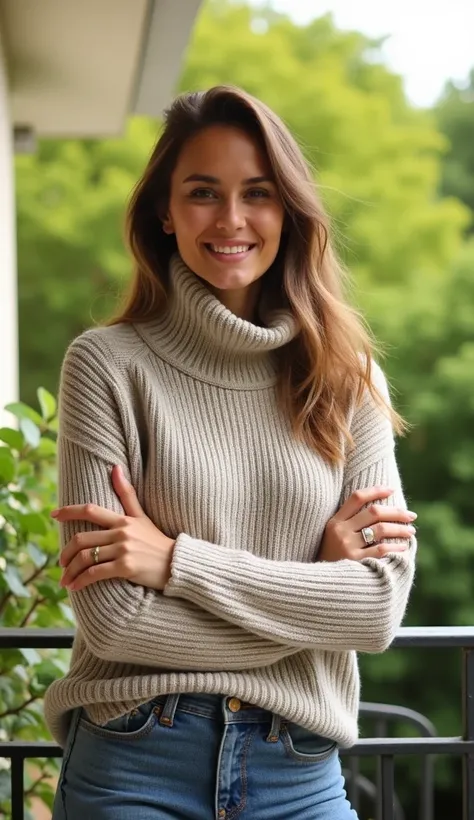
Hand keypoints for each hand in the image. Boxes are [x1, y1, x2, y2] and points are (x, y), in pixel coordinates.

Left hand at [53, 466, 174, 591]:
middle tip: (61, 562)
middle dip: (66, 552)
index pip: (90, 510)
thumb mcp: (142, 516)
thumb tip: (115, 467)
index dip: (69, 511)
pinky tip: (75, 587)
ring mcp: (123, 550)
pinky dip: (81, 581)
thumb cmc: (157, 541)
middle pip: (82, 539)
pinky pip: (95, 573)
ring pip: (86, 557)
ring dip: (70, 570)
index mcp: (122, 520)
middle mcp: (121, 532)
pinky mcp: (126, 568)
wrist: (176, 564)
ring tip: (65, 578)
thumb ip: (127, 494)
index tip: (53, 515)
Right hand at [319, 486, 415, 562]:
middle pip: (373, 512)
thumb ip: (349, 523)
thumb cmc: (331, 558)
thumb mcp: (332, 536)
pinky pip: (380, 550)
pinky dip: (395, 547)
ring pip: (380, 529)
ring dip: (399, 529)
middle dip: (396, 512)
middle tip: (411, 515)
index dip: (375, 491)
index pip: (357, 497)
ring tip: (411, 531)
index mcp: (335, 521)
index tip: (391, 490)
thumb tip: (381, 511)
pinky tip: (403, 547)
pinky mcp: (354, 562)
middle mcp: (340, 531)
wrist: (319, 582)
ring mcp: (347, 546)